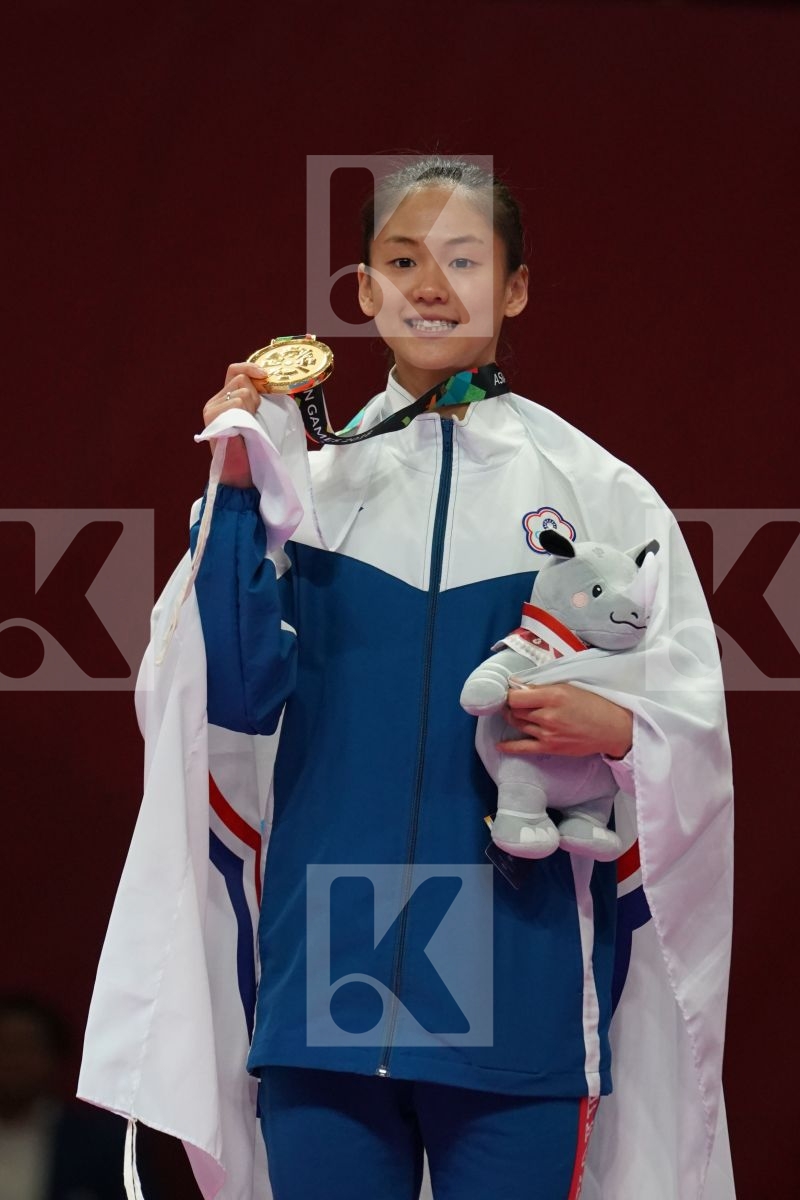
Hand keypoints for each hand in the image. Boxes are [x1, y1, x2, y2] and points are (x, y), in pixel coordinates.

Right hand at [202, 362, 268, 486]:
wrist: (240, 475)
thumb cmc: (251, 449)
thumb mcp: (254, 418)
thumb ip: (254, 400)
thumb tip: (269, 380)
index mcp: (222, 400)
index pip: (234, 371)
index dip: (250, 367)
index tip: (265, 374)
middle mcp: (214, 402)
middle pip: (241, 379)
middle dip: (255, 395)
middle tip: (253, 416)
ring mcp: (212, 409)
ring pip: (242, 391)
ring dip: (252, 407)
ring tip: (247, 426)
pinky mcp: (213, 416)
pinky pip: (237, 402)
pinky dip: (245, 414)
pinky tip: (242, 427)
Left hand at [498, 683, 632, 758]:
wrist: (612, 728)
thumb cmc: (593, 704)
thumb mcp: (569, 687)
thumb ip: (544, 687)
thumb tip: (521, 687)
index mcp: (553, 695)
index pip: (516, 695)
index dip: (510, 693)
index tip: (512, 691)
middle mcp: (547, 715)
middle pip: (515, 710)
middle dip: (511, 706)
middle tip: (513, 702)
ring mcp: (548, 733)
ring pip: (518, 725)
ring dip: (514, 719)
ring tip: (515, 714)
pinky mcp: (550, 747)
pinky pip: (523, 748)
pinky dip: (509, 746)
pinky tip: (500, 745)